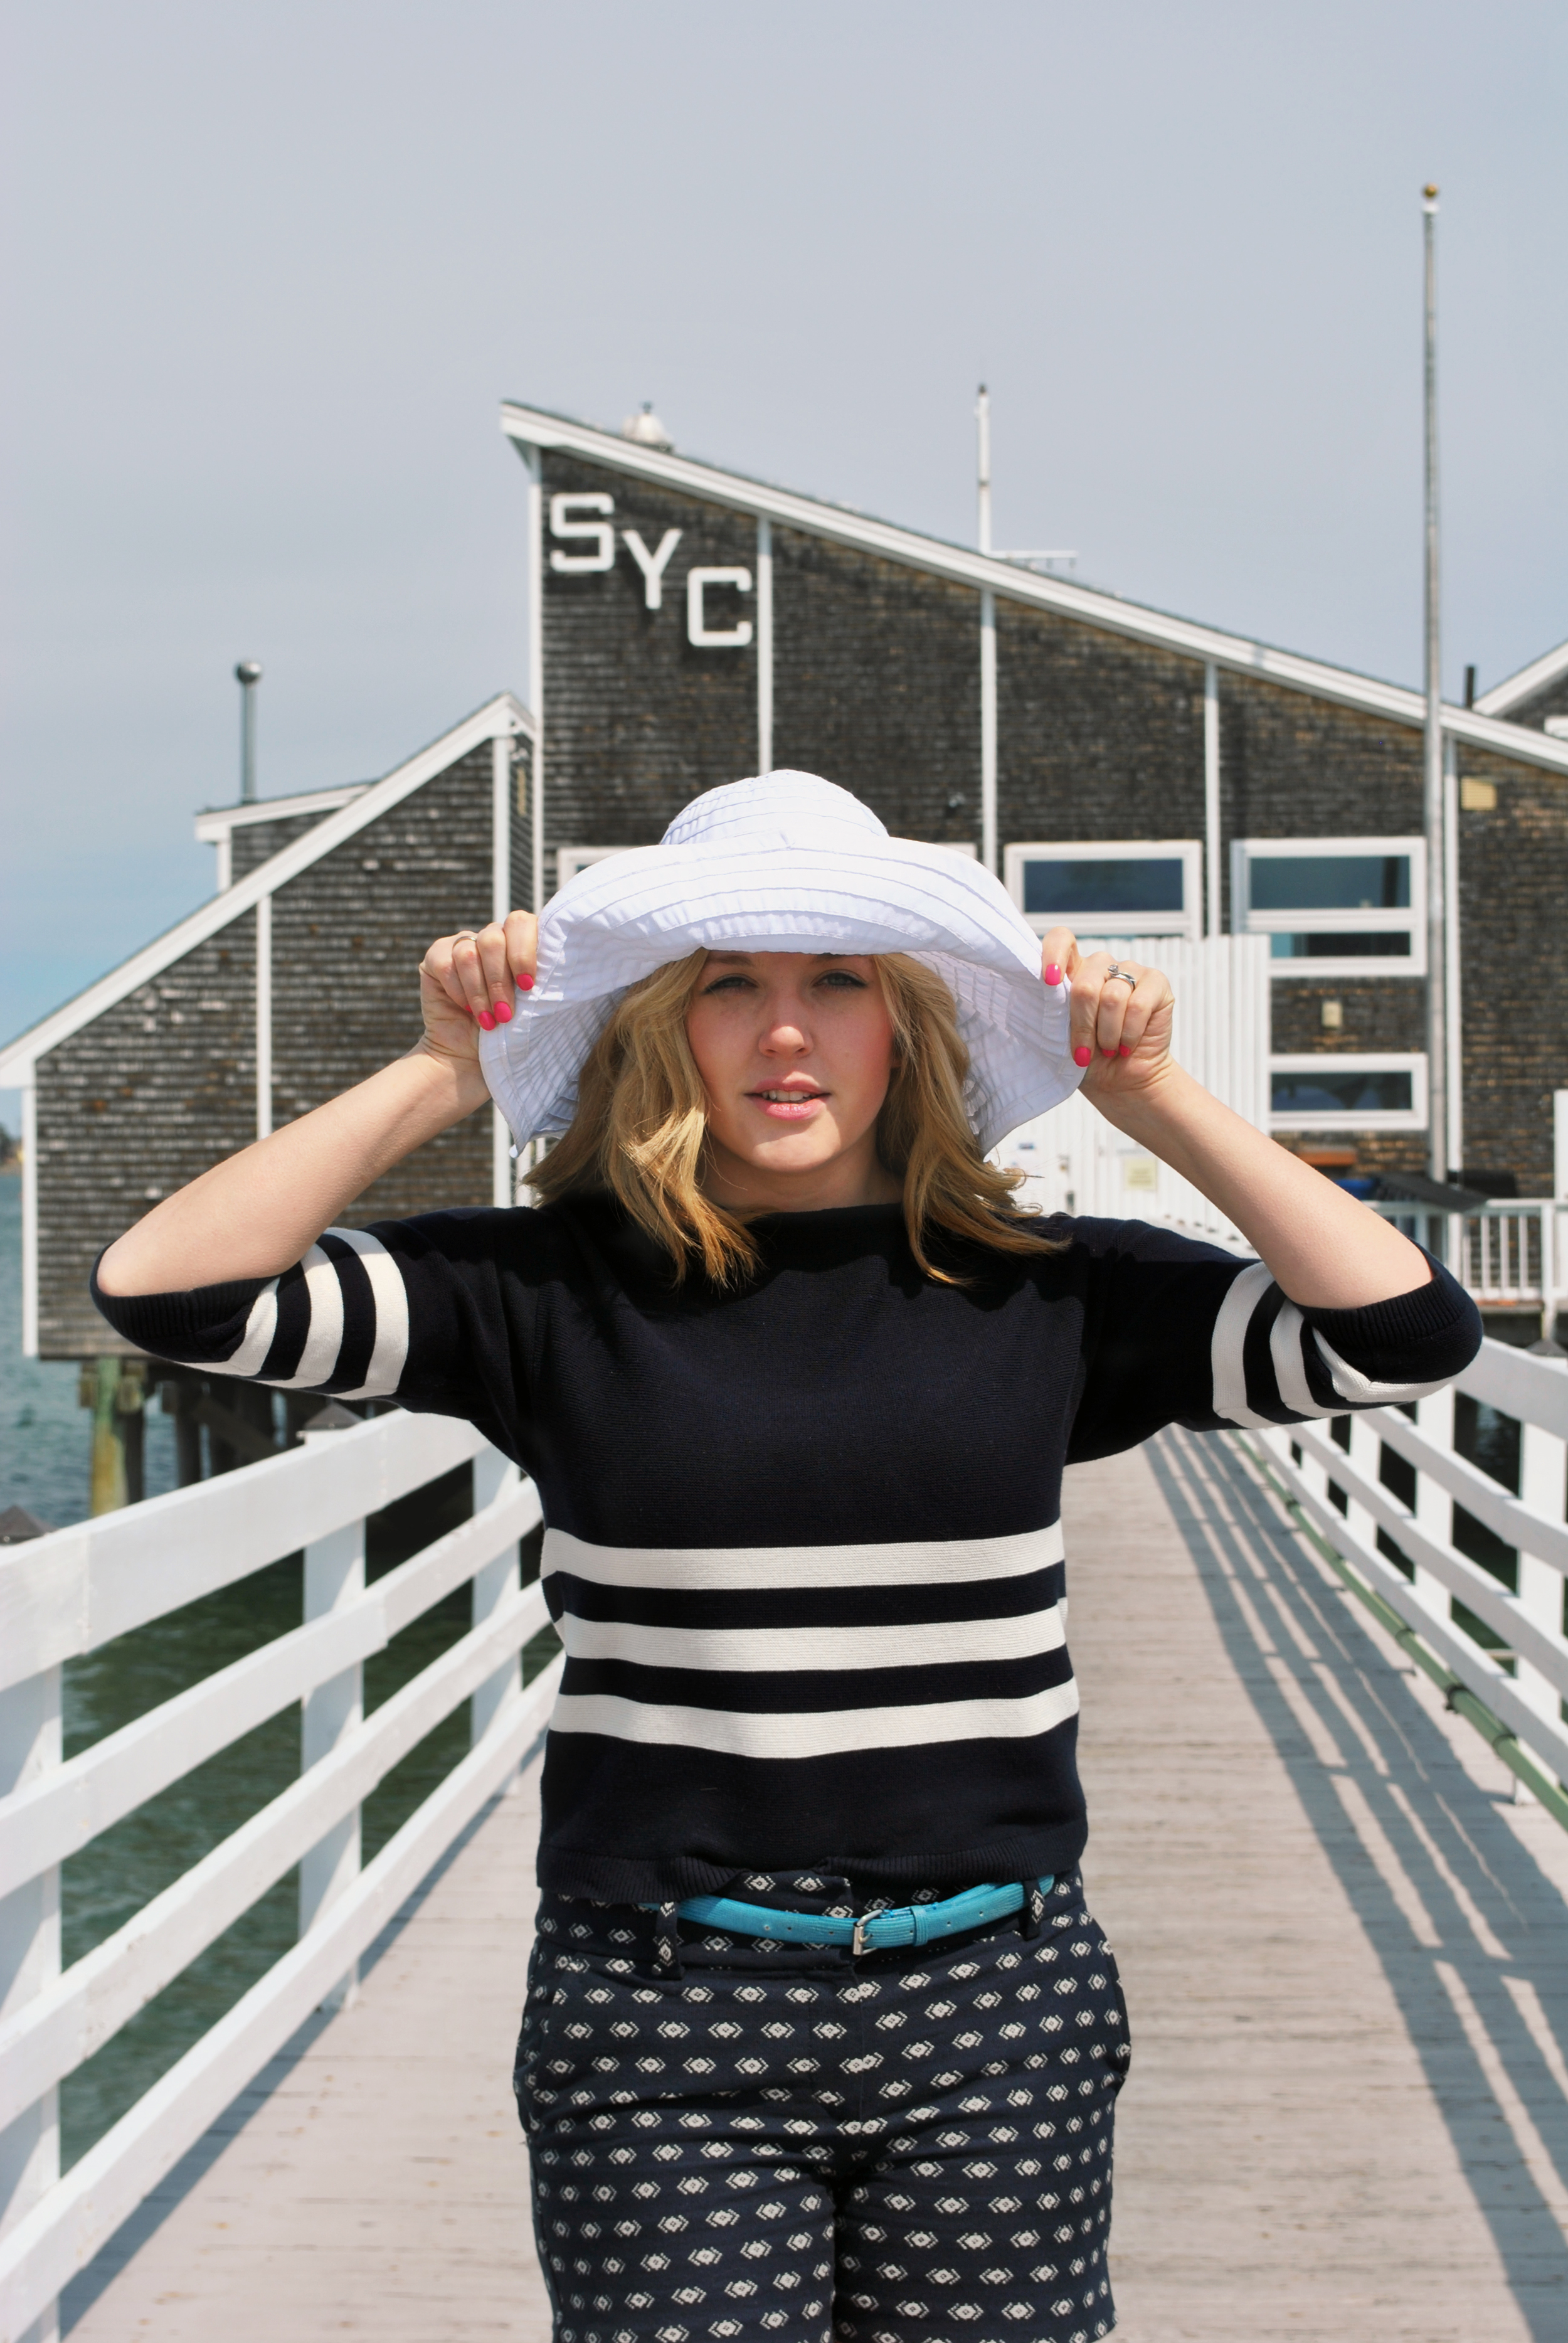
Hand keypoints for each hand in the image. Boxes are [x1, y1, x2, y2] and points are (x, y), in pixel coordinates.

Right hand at [419, 912, 537, 1064]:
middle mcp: (491, 938)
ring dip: (480, 992)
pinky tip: (466, 1009)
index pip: (521, 923)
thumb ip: (535, 981)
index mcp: (519, 942)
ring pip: (468, 953)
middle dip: (500, 979)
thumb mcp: (530, 1007)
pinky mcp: (436, 957)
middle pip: (494, 938)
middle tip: (506, 1013)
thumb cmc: (507, 1034)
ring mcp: (462, 945)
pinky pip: (446, 965)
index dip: (524, 951)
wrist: (469, 1058)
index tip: (528, 985)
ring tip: (488, 1020)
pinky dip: (459, 991)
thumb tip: (549, 970)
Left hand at [1040, 929, 1174, 1106]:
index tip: (1049, 982)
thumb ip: (1053, 1009)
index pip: (1061, 940)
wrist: (1122, 1082)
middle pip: (1086, 983)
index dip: (1053, 954)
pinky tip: (1127, 1045)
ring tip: (1108, 1049)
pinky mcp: (1157, 983)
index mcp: (1073, 971)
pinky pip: (1139, 1004)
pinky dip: (1129, 1033)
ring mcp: (1130, 971)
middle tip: (1084, 1051)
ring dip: (1107, 1033)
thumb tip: (1044, 989)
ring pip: (1112, 997)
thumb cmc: (1089, 1058)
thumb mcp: (1062, 1035)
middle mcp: (1101, 966)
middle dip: (1083, 1024)